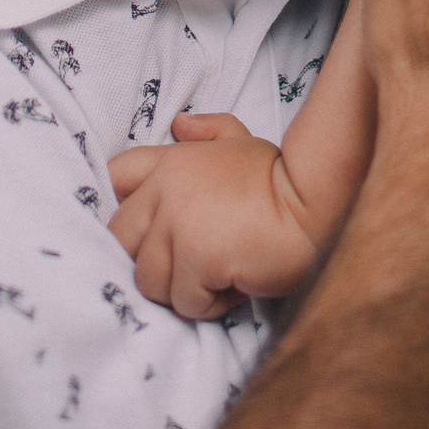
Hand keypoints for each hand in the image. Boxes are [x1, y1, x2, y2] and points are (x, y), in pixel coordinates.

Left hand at [107, 113, 320, 319]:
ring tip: (216, 274)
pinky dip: (210, 304)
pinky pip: (185, 303)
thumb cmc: (280, 177)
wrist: (315, 205)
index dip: (124, 207)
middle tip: (187, 262)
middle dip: (149, 258)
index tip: (149, 228)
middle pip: (119, 239)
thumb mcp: (241, 142)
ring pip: (148, 280)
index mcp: (170, 162)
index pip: (114, 177)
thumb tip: (178, 124)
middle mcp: (165, 192)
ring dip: (181, 288)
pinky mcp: (197, 261)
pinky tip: (235, 285)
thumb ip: (208, 131)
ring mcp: (178, 227)